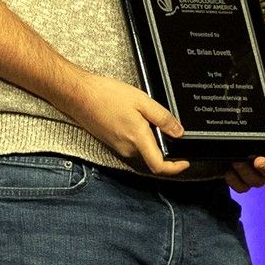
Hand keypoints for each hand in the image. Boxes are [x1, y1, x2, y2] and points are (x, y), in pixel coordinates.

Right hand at [55, 71, 190, 176]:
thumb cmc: (107, 95)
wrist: (79, 95)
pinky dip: (140, 137)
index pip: (158, 166)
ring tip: (150, 118)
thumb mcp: (142, 101)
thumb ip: (162, 118)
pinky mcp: (111, 143)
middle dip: (163, 147)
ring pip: (142, 150)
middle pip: (152, 158)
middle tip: (169, 128)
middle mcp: (127, 149)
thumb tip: (178, 132)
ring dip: (150, 140)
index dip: (175, 168)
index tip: (185, 162)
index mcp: (137, 139)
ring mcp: (118, 147)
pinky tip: (137, 118)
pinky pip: (131, 145)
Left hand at [225, 116, 264, 191]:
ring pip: (257, 182)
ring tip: (236, 160)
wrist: (229, 133)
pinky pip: (242, 187)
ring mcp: (258, 176)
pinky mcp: (242, 181)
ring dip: (247, 172)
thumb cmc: (259, 127)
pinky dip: (234, 180)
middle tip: (258, 160)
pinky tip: (228, 170)